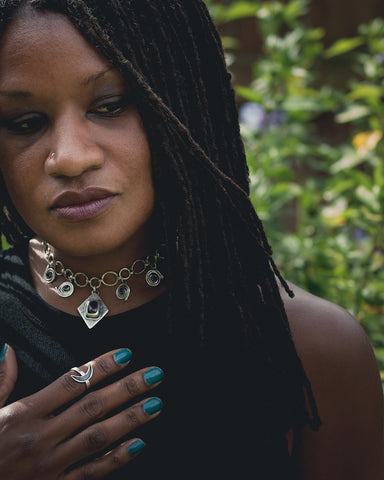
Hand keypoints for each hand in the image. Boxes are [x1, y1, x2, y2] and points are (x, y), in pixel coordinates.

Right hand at [0, 347, 163, 478]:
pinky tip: (138, 444)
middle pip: (92, 407)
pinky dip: (116, 458)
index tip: (125, 354)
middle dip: (127, 388)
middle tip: (154, 375)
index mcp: (24, 414)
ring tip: (155, 404)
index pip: (71, 383)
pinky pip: (91, 472)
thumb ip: (0, 379)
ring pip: (97, 436)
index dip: (101, 367)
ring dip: (130, 419)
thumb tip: (8, 349)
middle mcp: (41, 437)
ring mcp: (50, 464)